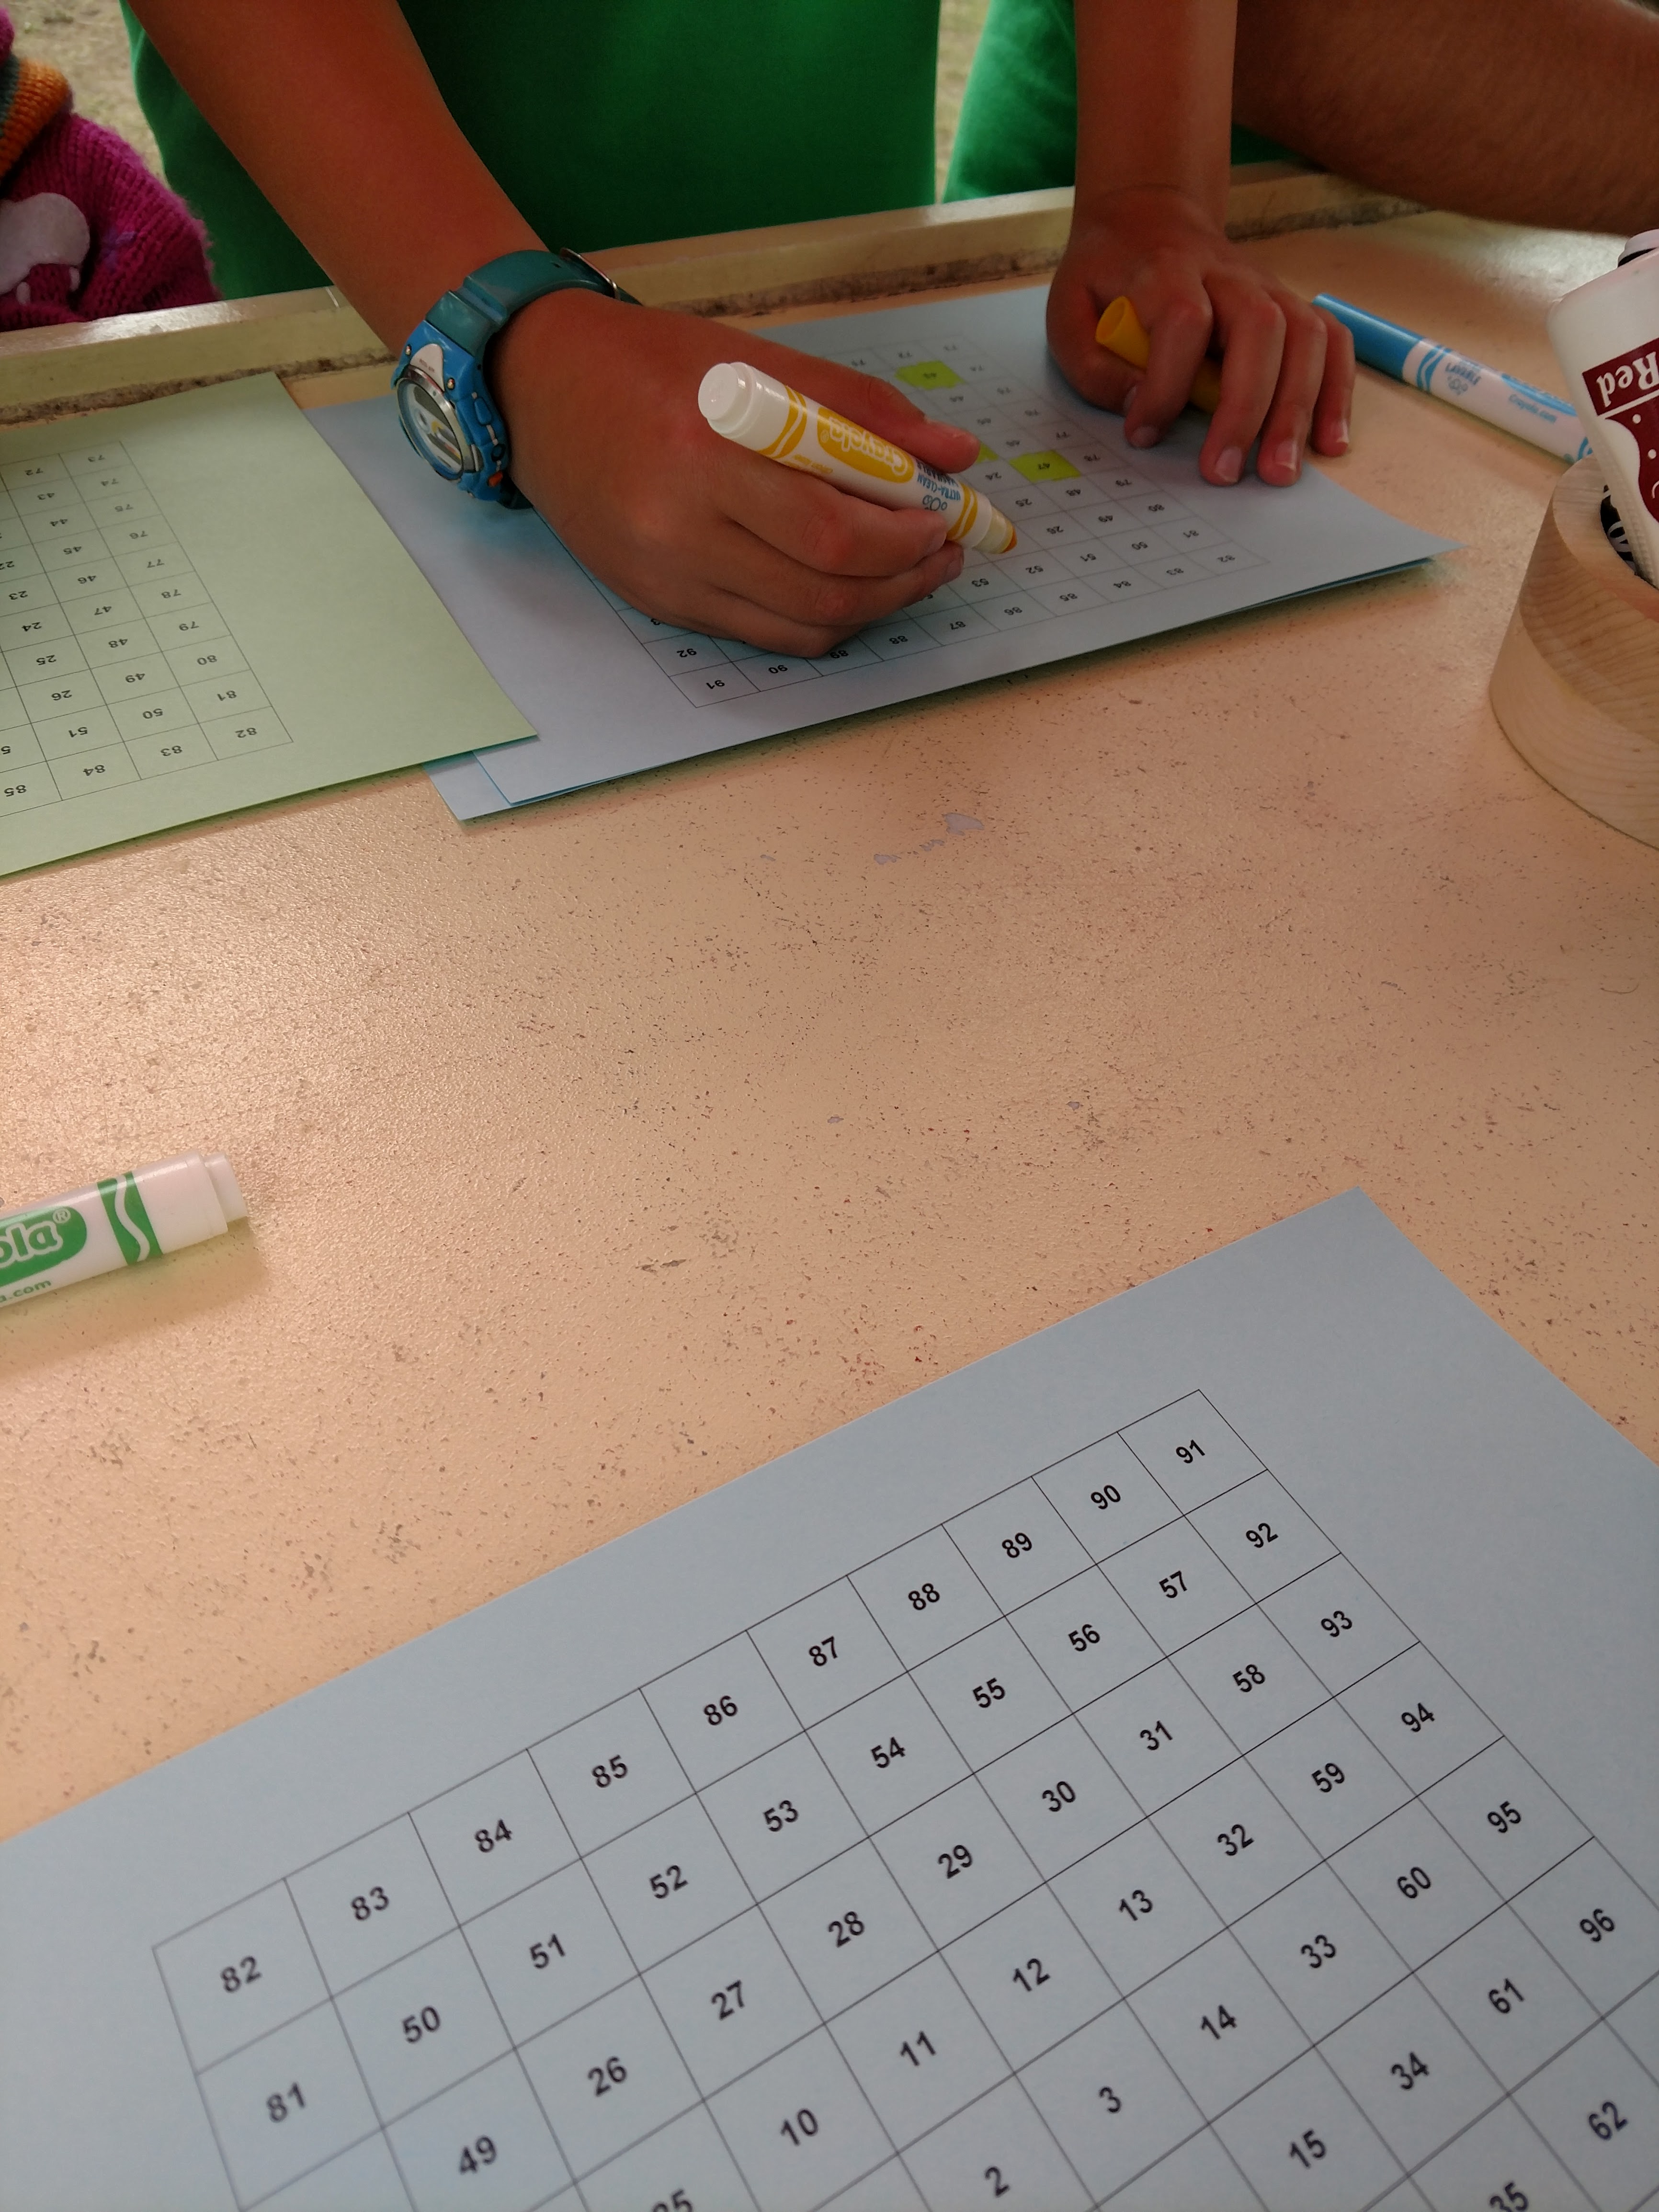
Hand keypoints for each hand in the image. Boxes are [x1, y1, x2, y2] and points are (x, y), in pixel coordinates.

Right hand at [492, 291, 983, 650]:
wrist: (537, 389)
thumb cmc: (649, 365)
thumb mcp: (756, 358)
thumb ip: (858, 408)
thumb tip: (954, 454)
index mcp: (706, 455)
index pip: (832, 530)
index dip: (904, 538)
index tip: (944, 517)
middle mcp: (680, 530)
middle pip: (824, 591)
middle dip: (903, 580)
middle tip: (941, 552)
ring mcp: (667, 578)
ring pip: (800, 628)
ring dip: (872, 609)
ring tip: (908, 574)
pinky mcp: (659, 604)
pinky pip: (762, 634)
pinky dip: (818, 621)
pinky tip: (845, 589)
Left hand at [1047, 188, 1353, 485]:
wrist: (1149, 215)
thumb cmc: (1109, 273)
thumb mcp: (1071, 311)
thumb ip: (1094, 365)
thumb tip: (1137, 410)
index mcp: (1168, 270)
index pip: (1185, 322)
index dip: (1166, 385)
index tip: (1142, 433)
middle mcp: (1229, 274)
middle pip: (1261, 328)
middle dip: (1247, 407)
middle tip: (1224, 474)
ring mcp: (1268, 287)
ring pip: (1306, 336)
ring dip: (1299, 408)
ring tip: (1279, 471)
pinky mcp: (1289, 306)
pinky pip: (1332, 341)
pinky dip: (1337, 391)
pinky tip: (1328, 442)